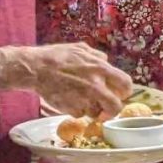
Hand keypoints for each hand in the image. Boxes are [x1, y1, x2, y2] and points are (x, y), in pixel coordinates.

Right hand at [16, 43, 132, 117]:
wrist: (36, 68)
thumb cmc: (57, 56)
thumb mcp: (80, 48)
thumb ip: (97, 56)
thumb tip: (106, 62)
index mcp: (101, 69)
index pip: (126, 84)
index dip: (124, 91)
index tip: (120, 94)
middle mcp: (95, 86)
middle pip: (115, 107)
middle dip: (112, 109)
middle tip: (106, 107)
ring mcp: (84, 99)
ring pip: (96, 113)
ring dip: (91, 108)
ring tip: (81, 99)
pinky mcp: (71, 109)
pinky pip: (80, 114)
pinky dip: (76, 109)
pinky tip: (69, 100)